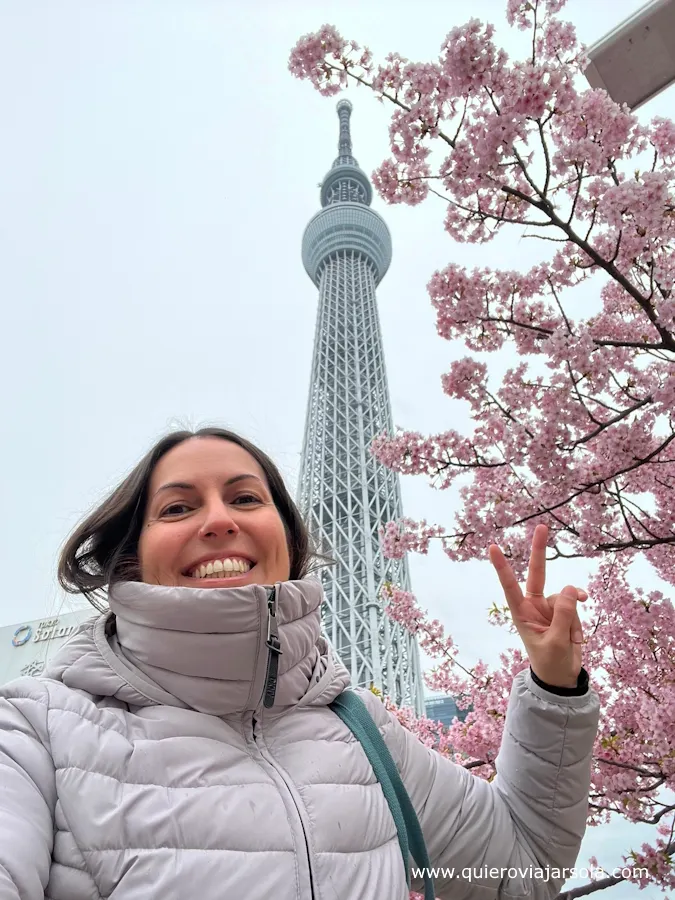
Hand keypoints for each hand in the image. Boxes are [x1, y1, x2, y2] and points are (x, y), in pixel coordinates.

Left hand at [488, 524, 586, 688]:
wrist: (562, 678)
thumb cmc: (551, 663)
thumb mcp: (557, 642)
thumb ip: (565, 615)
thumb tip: (573, 588)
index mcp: (521, 613)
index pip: (510, 586)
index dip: (503, 567)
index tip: (493, 547)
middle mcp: (533, 605)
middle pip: (537, 573)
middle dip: (539, 551)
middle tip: (541, 526)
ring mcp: (550, 607)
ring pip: (565, 598)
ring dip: (572, 619)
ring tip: (570, 639)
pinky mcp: (564, 612)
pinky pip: (575, 607)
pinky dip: (578, 621)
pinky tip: (578, 637)